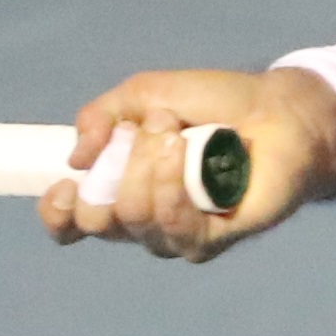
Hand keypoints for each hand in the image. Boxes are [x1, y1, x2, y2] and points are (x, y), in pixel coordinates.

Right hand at [40, 67, 335, 260]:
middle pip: (99, 223)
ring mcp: (178, 235)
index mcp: (120, 192)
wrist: (276, 109)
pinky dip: (171, 186)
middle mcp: (144, 222)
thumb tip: (74, 158)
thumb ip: (100, 117)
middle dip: (113, 170)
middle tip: (150, 132)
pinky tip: (184, 156)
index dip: (58, 213)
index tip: (65, 183)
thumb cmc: (213, 104)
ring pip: (135, 218)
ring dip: (146, 167)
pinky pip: (174, 226)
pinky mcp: (213, 240)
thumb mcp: (144, 95)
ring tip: (176, 133)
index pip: (72, 226)